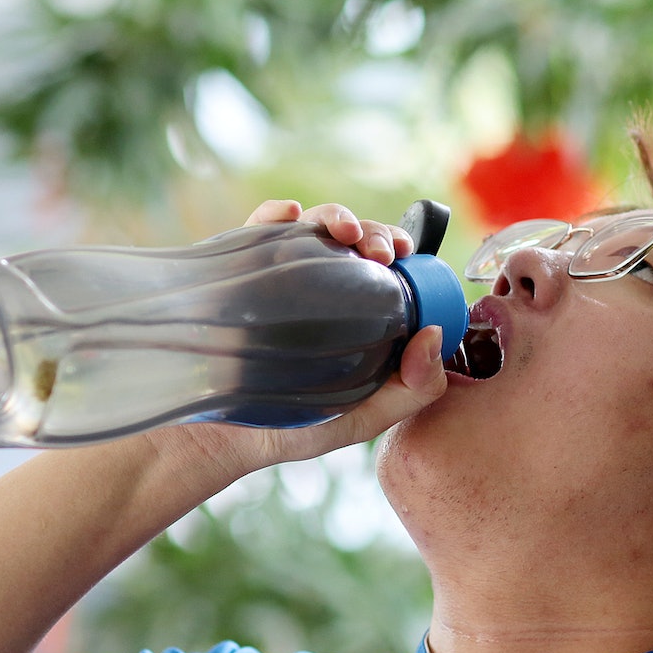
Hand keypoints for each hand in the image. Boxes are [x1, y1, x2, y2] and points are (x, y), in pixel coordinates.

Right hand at [149, 200, 449, 483]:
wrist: (218, 438)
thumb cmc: (293, 430)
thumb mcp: (363, 419)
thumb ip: (412, 390)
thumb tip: (434, 333)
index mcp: (354, 312)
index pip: (384, 267)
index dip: (398, 250)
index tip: (405, 254)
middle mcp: (320, 286)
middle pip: (353, 239)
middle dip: (373, 231)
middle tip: (380, 252)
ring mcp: (279, 275)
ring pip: (313, 227)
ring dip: (335, 215)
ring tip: (345, 231)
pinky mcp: (239, 271)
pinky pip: (258, 230)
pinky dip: (275, 213)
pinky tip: (289, 215)